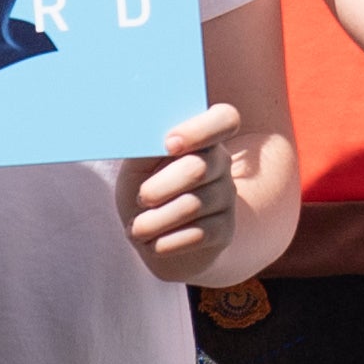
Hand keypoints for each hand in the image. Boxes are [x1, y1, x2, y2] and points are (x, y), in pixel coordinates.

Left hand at [121, 104, 249, 283]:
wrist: (155, 238)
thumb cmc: (145, 190)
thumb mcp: (138, 166)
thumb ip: (144, 146)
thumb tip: (141, 132)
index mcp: (202, 137)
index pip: (224, 119)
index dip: (199, 130)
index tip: (168, 144)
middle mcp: (221, 163)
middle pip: (197, 169)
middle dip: (159, 188)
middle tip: (141, 198)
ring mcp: (227, 197)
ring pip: (192, 206)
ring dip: (154, 221)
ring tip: (136, 229)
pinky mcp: (225, 230)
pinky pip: (197, 235)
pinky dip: (165, 242)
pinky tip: (152, 244)